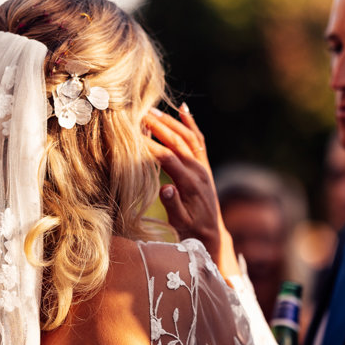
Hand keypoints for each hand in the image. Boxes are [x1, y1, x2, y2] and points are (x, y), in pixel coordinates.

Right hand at [144, 104, 239, 278]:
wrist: (212, 234)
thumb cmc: (192, 231)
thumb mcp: (181, 223)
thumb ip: (174, 205)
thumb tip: (165, 188)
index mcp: (190, 184)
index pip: (167, 158)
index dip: (149, 145)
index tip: (132, 134)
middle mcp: (199, 171)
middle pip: (177, 142)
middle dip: (158, 126)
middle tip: (139, 113)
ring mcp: (203, 166)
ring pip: (187, 137)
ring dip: (171, 121)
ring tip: (152, 110)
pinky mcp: (204, 165)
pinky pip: (198, 139)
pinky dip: (191, 123)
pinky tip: (182, 109)